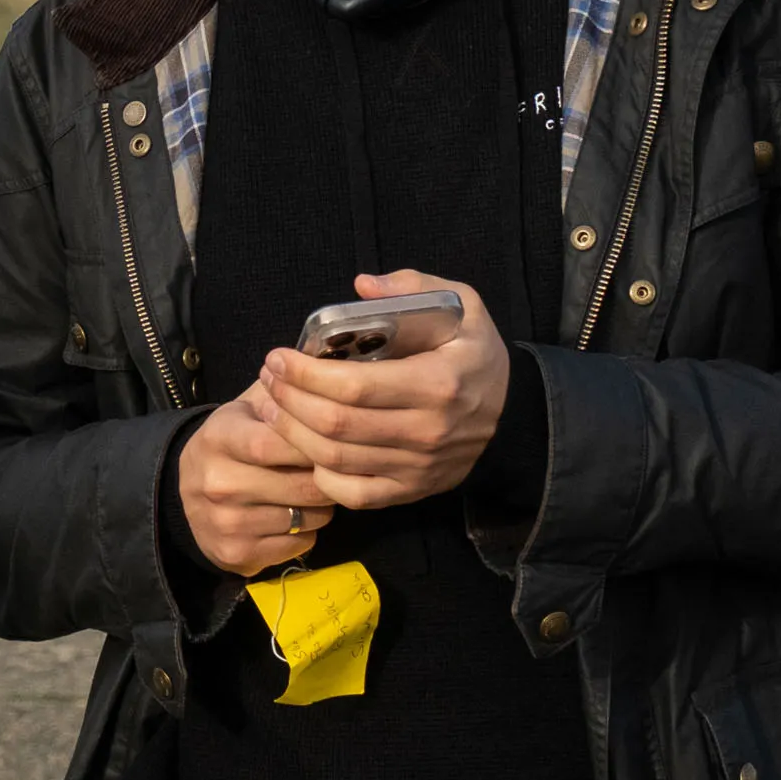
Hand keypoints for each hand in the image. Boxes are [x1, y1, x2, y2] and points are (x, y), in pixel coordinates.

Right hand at [176, 394, 340, 577]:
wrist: (184, 496)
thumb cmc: (230, 444)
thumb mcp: (245, 409)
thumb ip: (283, 393)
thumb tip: (327, 370)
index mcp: (219, 437)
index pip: (278, 442)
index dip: (314, 443)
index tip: (334, 441)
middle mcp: (217, 482)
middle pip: (302, 485)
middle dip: (329, 478)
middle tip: (334, 471)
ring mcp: (225, 523)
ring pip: (308, 517)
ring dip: (322, 506)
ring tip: (308, 492)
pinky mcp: (236, 554)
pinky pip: (300, 544)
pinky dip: (306, 532)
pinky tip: (291, 518)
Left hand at [261, 268, 509, 512]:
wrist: (513, 417)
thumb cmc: (475, 355)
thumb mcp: (463, 306)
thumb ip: (415, 288)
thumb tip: (362, 287)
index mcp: (439, 383)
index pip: (355, 386)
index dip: (305, 374)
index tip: (278, 357)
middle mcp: (428, 432)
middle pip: (336, 425)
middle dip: (289, 400)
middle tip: (267, 378)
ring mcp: (418, 467)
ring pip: (336, 459)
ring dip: (292, 433)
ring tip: (270, 405)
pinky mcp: (411, 491)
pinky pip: (353, 493)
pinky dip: (319, 473)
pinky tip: (303, 446)